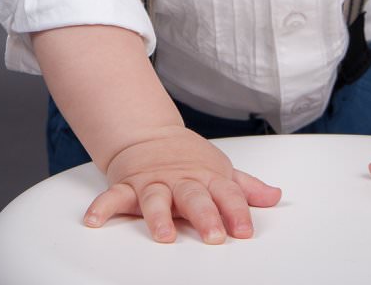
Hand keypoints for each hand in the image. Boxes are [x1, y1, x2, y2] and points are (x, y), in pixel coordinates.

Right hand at [83, 125, 281, 243]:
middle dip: (205, 216)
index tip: (244, 231)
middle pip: (195, 197)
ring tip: (163, 235)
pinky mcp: (129, 185)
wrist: (150, 135)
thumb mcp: (221, 170)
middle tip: (214, 235)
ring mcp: (154, 182)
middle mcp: (181, 180)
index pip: (227, 194)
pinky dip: (103, 207)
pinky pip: (113, 197)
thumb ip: (246, 188)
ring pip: (157, 199)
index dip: (238, 212)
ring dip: (159, 217)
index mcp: (207, 177)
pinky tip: (94, 220)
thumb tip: (276, 197)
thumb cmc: (189, 160)